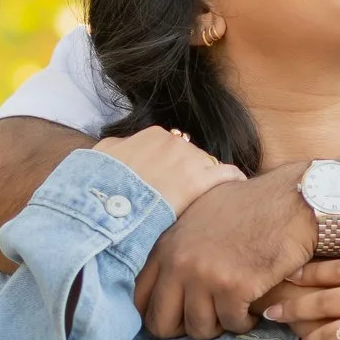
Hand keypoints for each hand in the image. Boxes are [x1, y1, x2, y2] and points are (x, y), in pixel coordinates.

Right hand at [92, 127, 243, 219]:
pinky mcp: (199, 181)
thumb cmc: (100, 183)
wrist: (104, 204)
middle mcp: (174, 142)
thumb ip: (119, 146)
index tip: (171, 177)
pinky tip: (239, 184)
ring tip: (209, 196)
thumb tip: (123, 146)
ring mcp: (188, 160)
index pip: (174, 146)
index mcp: (154, 135)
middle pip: (193, 155)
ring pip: (208, 166)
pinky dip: (233, 178)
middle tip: (184, 192)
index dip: (173, 164)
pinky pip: (226, 174)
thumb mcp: (103, 154)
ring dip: (207, 179)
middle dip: (190, 171)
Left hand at [133, 163, 317, 339]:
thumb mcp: (200, 215)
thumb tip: (164, 279)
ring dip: (220, 325)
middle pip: (161, 324)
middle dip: (184, 329)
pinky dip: (245, 322)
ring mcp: (204, 275)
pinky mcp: (234, 287)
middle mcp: (178, 261)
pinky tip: (253, 306)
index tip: (180, 314)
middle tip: (208, 319)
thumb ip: (177, 245)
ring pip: (199, 330)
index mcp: (165, 245)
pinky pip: (232, 325)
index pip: (139, 298)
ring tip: (234, 309)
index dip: (158, 314)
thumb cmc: (252, 206)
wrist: (294, 200)